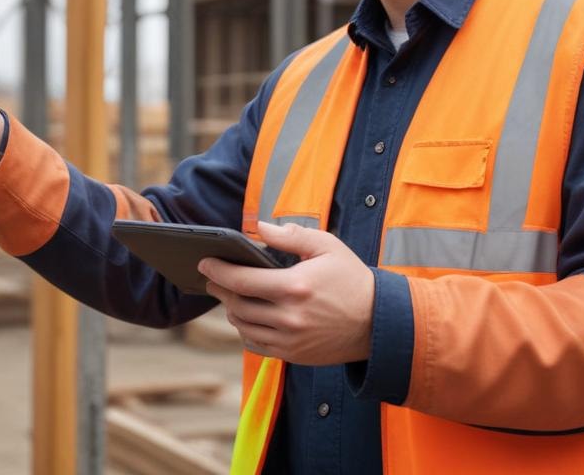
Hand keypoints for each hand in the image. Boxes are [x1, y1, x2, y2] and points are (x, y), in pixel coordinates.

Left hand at [198, 221, 374, 364]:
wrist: (378, 322)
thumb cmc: (351, 279)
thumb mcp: (327, 246)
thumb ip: (291, 235)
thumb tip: (258, 228)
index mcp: (295, 287)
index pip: (242, 280)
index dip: (218, 271)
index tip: (204, 262)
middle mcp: (289, 317)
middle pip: (237, 305)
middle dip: (220, 289)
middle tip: (212, 278)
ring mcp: (290, 340)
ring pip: (243, 326)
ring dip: (231, 310)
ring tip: (229, 295)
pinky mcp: (294, 355)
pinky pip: (256, 344)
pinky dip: (245, 330)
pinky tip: (246, 316)